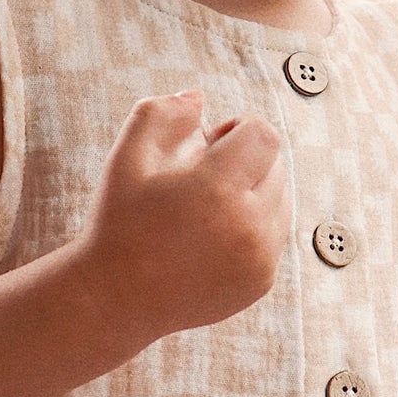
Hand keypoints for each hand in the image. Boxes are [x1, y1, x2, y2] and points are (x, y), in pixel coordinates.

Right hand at [75, 89, 291, 341]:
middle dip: (245, 160)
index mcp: (218, 190)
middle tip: (201, 177)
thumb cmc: (120, 222)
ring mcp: (258, 259)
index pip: (264, 135)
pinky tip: (211, 235)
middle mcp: (248, 227)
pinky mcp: (260, 281)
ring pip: (281, 199)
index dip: (239, 129)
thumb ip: (163, 113)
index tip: (211, 143)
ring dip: (253, 191)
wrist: (116, 298)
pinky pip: (274, 234)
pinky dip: (252, 226)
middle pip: (276, 164)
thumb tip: (199, 98)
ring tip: (207, 207)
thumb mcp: (127, 156)